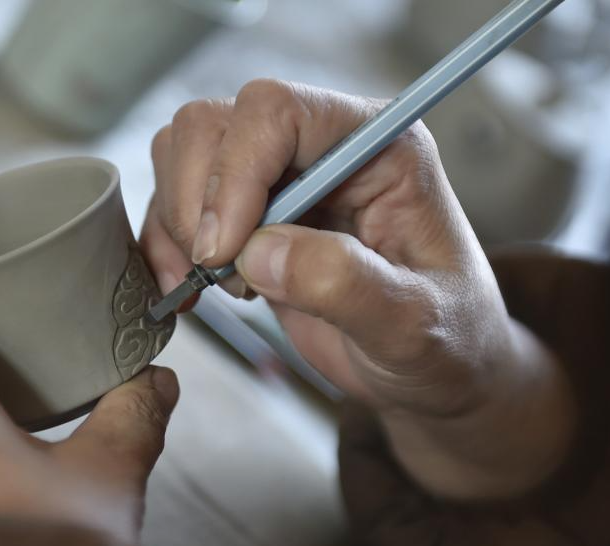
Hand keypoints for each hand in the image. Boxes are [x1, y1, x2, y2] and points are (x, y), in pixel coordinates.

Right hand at [142, 80, 573, 499]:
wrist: (429, 370)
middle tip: (217, 275)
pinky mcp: (249, 209)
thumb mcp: (412, 326)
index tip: (223, 254)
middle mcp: (325, 145)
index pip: (279, 111)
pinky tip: (194, 288)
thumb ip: (345, 284)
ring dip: (179, 221)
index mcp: (378, 146)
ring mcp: (282, 173)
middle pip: (216, 123)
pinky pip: (177, 196)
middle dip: (197, 202)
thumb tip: (258, 252)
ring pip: (186, 151)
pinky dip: (166, 242)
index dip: (235, 174)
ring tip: (218, 284)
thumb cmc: (442, 342)